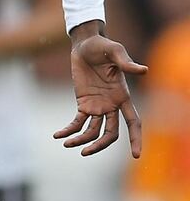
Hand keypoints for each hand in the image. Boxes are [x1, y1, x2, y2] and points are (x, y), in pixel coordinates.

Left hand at [54, 30, 147, 157]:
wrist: (84, 44)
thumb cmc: (103, 46)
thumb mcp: (115, 51)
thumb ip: (126, 62)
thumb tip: (143, 70)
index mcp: (123, 96)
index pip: (133, 121)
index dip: (135, 138)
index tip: (136, 155)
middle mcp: (112, 105)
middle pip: (110, 133)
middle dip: (99, 145)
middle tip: (84, 153)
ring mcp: (97, 106)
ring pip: (92, 132)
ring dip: (80, 140)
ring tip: (66, 144)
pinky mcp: (83, 104)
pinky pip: (77, 122)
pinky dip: (68, 130)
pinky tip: (57, 135)